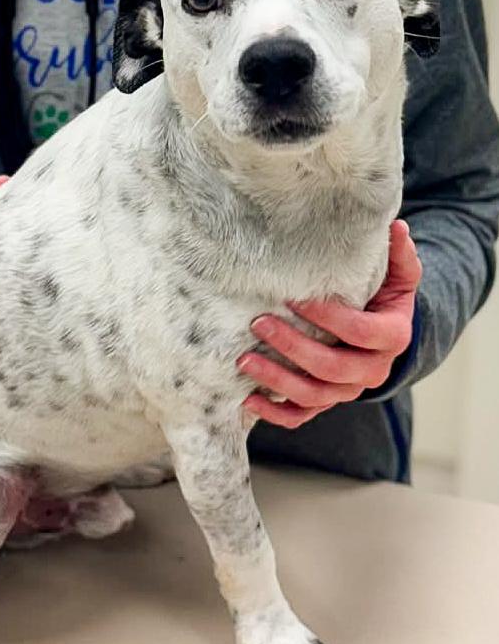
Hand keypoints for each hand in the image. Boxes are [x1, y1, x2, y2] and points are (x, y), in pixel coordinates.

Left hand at [238, 220, 421, 428]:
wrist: (382, 334)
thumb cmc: (383, 298)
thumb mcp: (398, 275)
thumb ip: (399, 254)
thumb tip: (396, 227)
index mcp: (392, 337)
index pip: (359, 332)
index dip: (327, 317)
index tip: (294, 298)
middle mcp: (372, 370)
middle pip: (331, 368)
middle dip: (292, 347)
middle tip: (259, 324)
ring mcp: (347, 390)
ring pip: (313, 395)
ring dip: (276, 380)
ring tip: (244, 360)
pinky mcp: (326, 401)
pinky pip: (300, 416)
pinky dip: (274, 413)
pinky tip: (248, 399)